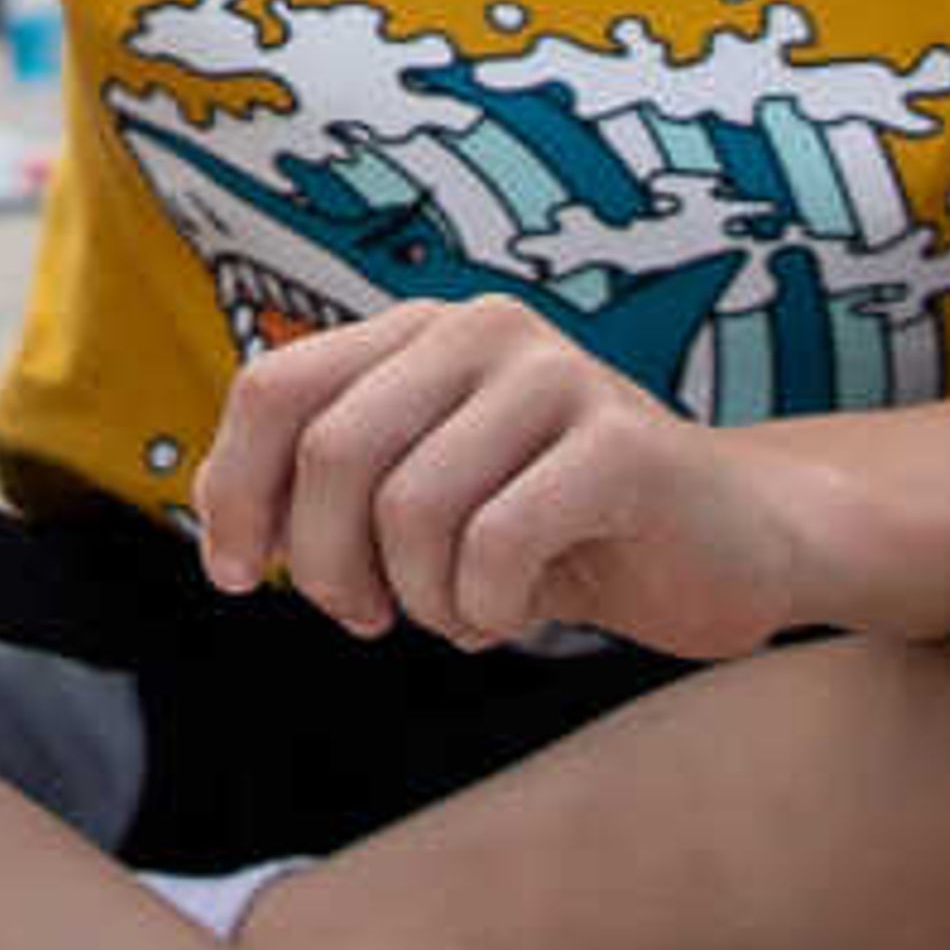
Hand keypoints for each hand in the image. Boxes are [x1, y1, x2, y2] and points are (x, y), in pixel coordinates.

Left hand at [192, 293, 810, 660]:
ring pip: (410, 509)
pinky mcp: (623, 443)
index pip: (273, 390)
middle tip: (365, 619)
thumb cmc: (552, 532)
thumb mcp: (420, 501)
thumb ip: (324, 491)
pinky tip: (513, 616)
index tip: (241, 578)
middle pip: (330, 454)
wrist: (728, 545)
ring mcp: (557, 376)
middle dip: (326, 566)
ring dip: (419, 599)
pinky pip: (496, 544)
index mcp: (416, 333)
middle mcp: (481, 330)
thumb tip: (221, 534)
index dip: (233, 492)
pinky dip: (485, 609)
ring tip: (460, 614)